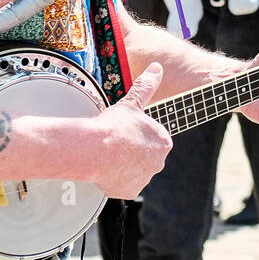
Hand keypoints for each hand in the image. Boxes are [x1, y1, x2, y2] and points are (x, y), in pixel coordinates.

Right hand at [91, 64, 172, 198]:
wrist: (95, 149)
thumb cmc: (114, 125)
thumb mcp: (132, 102)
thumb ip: (147, 86)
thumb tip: (156, 68)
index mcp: (163, 142)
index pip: (154, 138)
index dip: (138, 134)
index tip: (126, 131)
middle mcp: (158, 163)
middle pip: (146, 156)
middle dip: (133, 150)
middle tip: (116, 143)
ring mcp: (144, 178)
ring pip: (135, 170)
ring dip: (125, 164)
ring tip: (109, 155)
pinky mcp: (129, 191)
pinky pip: (124, 184)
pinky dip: (116, 179)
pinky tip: (107, 168)